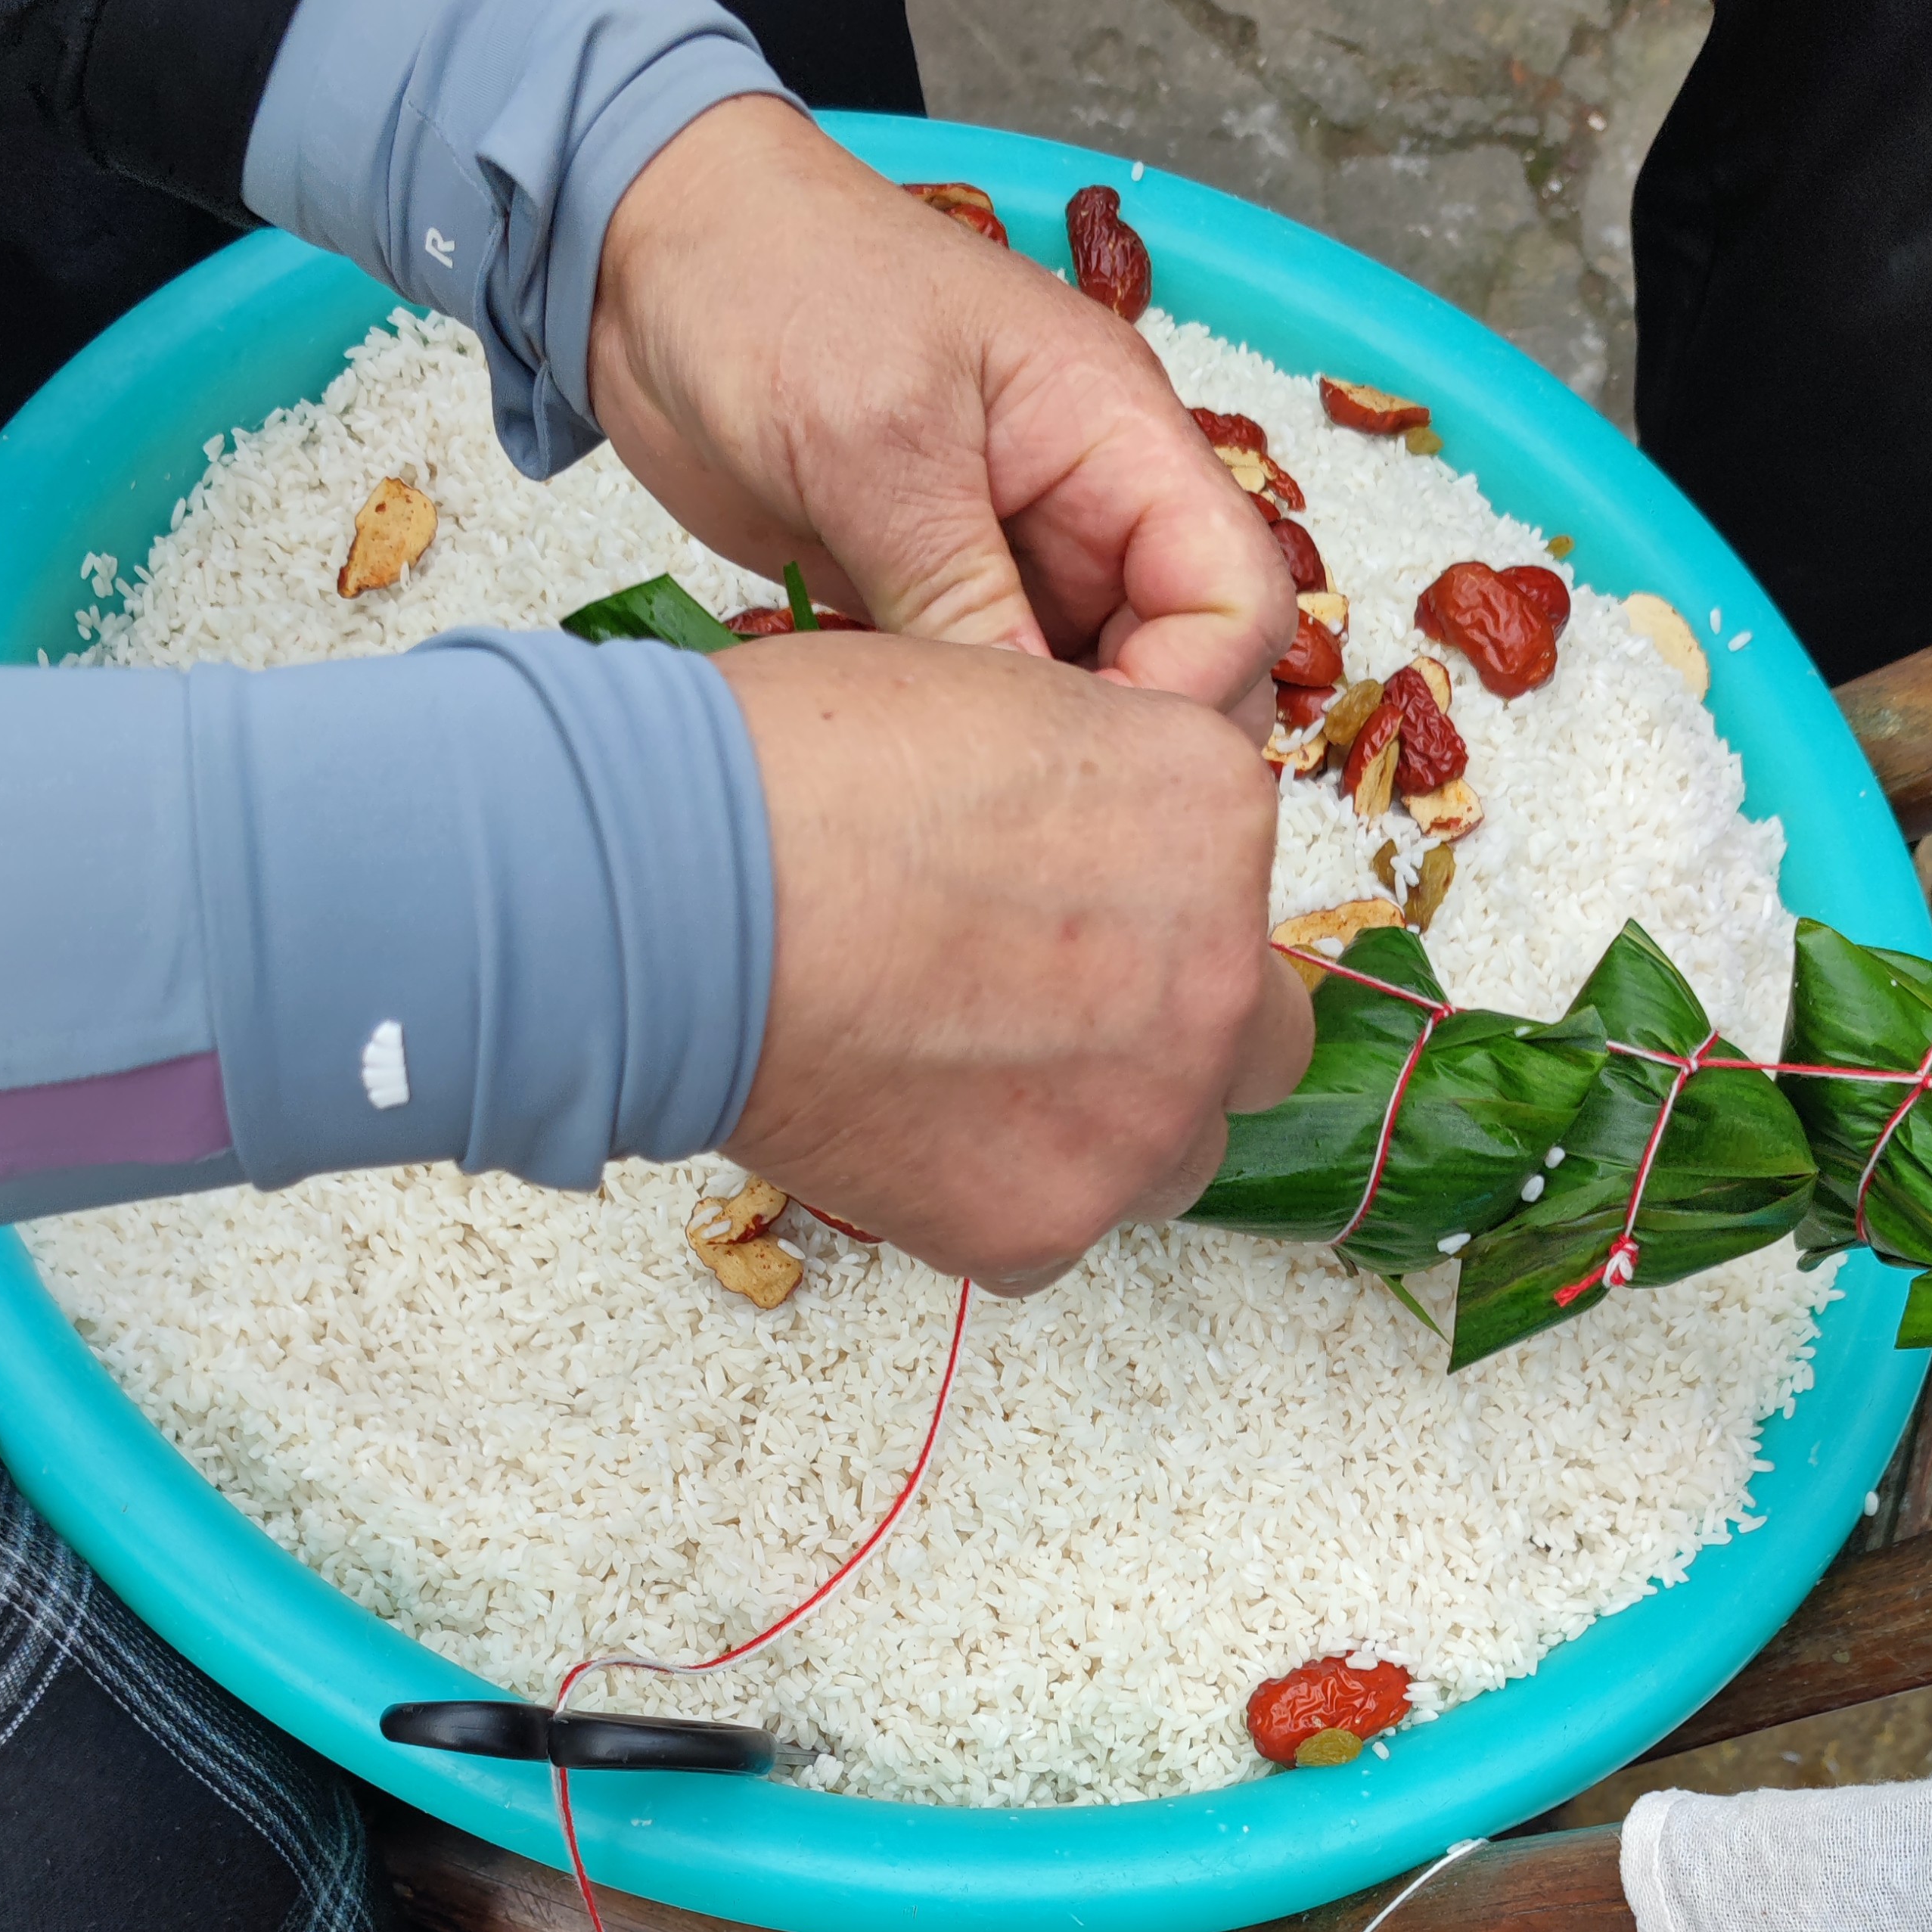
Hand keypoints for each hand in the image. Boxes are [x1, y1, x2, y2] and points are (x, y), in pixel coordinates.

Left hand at [589, 101, 1292, 727]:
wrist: (646, 257)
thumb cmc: (772, 283)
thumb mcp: (875, 444)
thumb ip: (960, 595)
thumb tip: (1032, 744)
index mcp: (1117, 434)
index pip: (1235, 597)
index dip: (1184, 695)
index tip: (1085, 764)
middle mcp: (1087, 503)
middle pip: (1177, 663)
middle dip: (1119, 742)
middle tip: (1012, 801)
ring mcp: (1010, 554)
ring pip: (1078, 692)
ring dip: (1031, 753)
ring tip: (949, 791)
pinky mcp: (930, 594)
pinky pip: (983, 694)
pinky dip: (959, 741)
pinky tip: (898, 761)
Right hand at [718, 633, 1307, 1289]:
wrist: (683, 901)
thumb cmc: (798, 778)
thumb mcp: (995, 699)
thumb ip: (1092, 790)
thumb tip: (1082, 847)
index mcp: (1214, 814)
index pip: (1235, 884)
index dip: (1150, 901)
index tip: (1073, 910)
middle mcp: (1213, 978)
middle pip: (1248, 1038)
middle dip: (1172, 1030)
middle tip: (1053, 1011)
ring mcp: (1139, 1117)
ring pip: (1171, 1154)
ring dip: (1101, 1127)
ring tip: (969, 1080)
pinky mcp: (1044, 1222)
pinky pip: (1050, 1232)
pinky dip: (989, 1196)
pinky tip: (902, 1129)